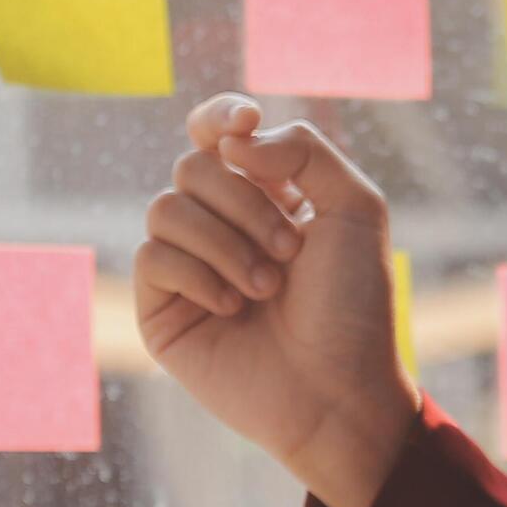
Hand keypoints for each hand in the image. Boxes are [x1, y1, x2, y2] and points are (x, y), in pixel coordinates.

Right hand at [134, 94, 419, 506]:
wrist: (338, 391)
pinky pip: (151, 256)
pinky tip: (232, 307)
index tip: (247, 121)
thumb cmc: (354, 307)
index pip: (217, 131)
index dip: (221, 115)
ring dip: (225, 243)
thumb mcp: (355, 210)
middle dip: (246, 203)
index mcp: (266, 193)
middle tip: (289, 253)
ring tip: (266, 289)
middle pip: (193, 165)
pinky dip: (197, 274)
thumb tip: (235, 139)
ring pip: (165, 206)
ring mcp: (187, 265)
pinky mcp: (160, 307)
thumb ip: (305, 151)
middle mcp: (221, 223)